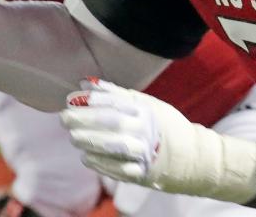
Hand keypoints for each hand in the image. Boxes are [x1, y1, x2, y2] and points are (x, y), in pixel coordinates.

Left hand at [60, 78, 255, 203]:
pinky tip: (85, 157)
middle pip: (111, 123)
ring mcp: (144, 152)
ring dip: (88, 141)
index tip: (74, 98)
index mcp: (147, 110)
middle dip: (84, 120)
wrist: (190, 157)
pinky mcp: (141, 172)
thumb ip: (117, 95)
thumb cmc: (165, 126)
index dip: (94, 100)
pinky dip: (97, 162)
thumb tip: (87, 84)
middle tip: (65, 117)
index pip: (116, 103)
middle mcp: (146, 130)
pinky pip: (114, 168)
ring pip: (111, 146)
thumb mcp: (147, 104)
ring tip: (73, 137)